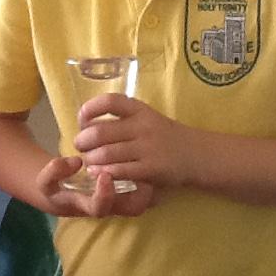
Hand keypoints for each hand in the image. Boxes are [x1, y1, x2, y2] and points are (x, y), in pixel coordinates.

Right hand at [36, 155, 154, 216]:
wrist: (58, 190)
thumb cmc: (54, 187)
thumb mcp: (44, 182)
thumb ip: (53, 172)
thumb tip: (74, 162)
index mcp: (87, 206)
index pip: (100, 208)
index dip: (104, 195)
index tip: (103, 175)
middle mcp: (108, 205)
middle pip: (132, 208)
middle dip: (139, 192)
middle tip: (138, 168)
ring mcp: (119, 196)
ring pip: (143, 197)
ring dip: (147, 180)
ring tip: (147, 157)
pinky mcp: (125, 185)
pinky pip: (143, 184)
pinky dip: (146, 172)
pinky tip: (143, 151)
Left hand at [74, 94, 193, 188]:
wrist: (195, 154)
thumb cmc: (164, 135)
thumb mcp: (146, 118)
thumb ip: (122, 119)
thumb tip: (87, 124)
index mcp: (139, 109)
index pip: (110, 101)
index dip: (90, 108)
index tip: (82, 119)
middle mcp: (142, 126)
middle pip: (101, 132)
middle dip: (83, 141)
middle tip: (79, 146)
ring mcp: (147, 148)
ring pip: (107, 154)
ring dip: (91, 160)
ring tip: (87, 162)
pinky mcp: (151, 169)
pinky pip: (120, 171)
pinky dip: (104, 173)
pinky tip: (98, 174)